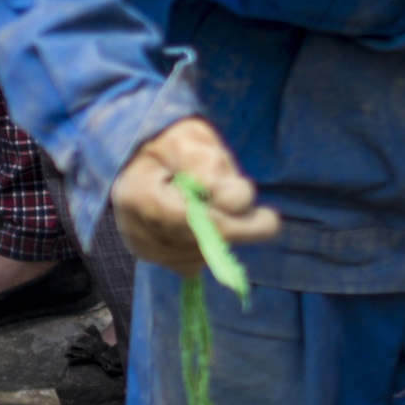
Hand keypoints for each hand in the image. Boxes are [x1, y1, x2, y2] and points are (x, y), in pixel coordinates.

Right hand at [111, 117, 282, 275]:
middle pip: (197, 243)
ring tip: (224, 209)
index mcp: (137, 193)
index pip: (190, 221)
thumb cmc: (171, 144)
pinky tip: (209, 225)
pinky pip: (191, 264)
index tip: (271, 220)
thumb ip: (213, 168)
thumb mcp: (193, 141)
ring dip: (222, 238)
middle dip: (236, 230)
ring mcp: (142, 247)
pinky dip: (209, 249)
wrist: (141, 156)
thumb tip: (238, 201)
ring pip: (198, 257)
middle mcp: (134, 228)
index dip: (233, 225)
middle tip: (268, 220)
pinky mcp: (152, 257)